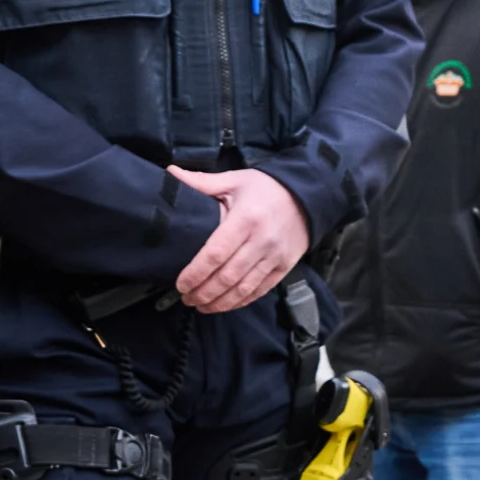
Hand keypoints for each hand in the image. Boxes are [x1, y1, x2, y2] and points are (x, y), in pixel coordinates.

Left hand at [168, 166, 311, 311]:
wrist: (308, 194)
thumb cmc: (267, 187)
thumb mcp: (235, 180)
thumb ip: (202, 182)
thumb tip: (170, 173)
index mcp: (245, 219)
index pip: (215, 254)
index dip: (196, 273)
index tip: (181, 284)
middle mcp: (261, 241)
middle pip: (227, 276)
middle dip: (203, 292)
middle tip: (186, 298)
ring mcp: (275, 256)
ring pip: (243, 288)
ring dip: (219, 302)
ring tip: (201, 306)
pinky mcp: (284, 266)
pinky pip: (260, 290)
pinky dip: (240, 301)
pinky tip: (225, 304)